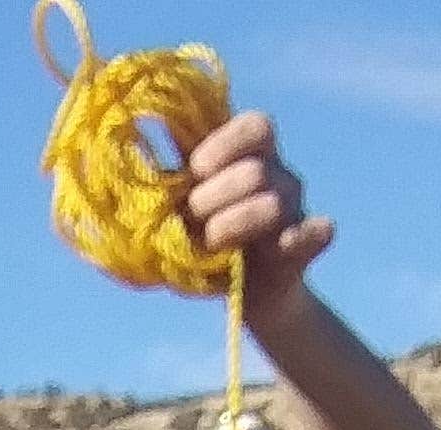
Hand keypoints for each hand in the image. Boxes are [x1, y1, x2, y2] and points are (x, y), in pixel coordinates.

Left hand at [183, 110, 334, 327]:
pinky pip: (318, 231)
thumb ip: (164, 177)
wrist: (236, 292)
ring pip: (273, 204)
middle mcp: (277, 174)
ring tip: (212, 245)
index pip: (256, 126)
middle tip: (193, 219)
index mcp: (249, 154)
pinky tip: (279, 247)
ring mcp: (294, 208)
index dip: (225, 145)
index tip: (194, 171)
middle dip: (213, 198)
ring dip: (233, 225)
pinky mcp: (306, 245)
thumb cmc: (199, 239)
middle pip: (254, 172)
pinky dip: (300, 238)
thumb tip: (122, 145)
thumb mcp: (178, 206)